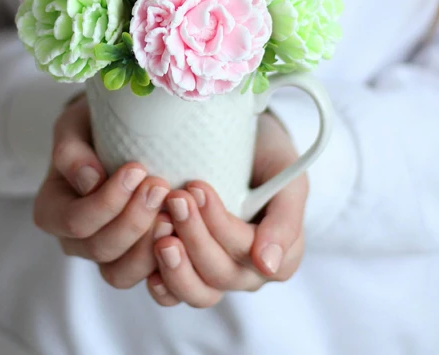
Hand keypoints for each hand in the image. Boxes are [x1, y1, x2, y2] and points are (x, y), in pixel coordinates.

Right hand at [33, 96, 171, 287]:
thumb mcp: (74, 126)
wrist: (120, 132)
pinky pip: (147, 277)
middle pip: (101, 248)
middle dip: (134, 220)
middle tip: (160, 186)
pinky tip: (182, 232)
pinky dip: (165, 261)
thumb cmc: (93, 127)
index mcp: (52, 210)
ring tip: (173, 213)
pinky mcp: (133, 261)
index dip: (107, 202)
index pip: (75, 221)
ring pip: (121, 273)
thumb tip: (90, 180)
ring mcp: (104, 255)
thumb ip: (71, 151)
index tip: (137, 169)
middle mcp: (73, 240)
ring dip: (150, 245)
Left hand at [147, 112, 307, 307]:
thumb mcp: (289, 180)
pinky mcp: (189, 272)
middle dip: (194, 234)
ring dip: (176, 263)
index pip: (246, 251)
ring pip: (197, 291)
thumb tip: (268, 266)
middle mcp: (248, 274)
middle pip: (219, 272)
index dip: (219, 223)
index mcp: (280, 258)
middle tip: (176, 198)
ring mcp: (216, 275)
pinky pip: (174, 294)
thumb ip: (286, 221)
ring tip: (159, 226)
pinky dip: (162, 282)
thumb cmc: (269, 161)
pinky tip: (149, 267)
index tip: (197, 188)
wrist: (246, 144)